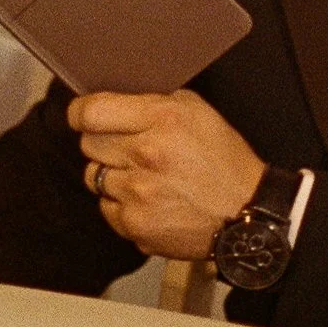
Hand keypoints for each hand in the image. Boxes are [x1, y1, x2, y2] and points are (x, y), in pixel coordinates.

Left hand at [66, 89, 266, 260]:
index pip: (90, 112)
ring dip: (113, 174)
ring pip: (94, 176)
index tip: (84, 115)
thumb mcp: (196, 111)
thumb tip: (114, 101)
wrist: (246, 213)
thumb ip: (153, 103)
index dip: (81, 112)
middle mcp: (146, 156)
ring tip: (142, 175)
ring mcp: (138, 194)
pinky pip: (107, 208)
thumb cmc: (223, 160)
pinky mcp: (135, 225)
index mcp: (161, 120)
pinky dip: (121, 204)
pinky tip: (148, 199)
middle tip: (128, 147)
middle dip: (104, 142)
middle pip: (88, 143)